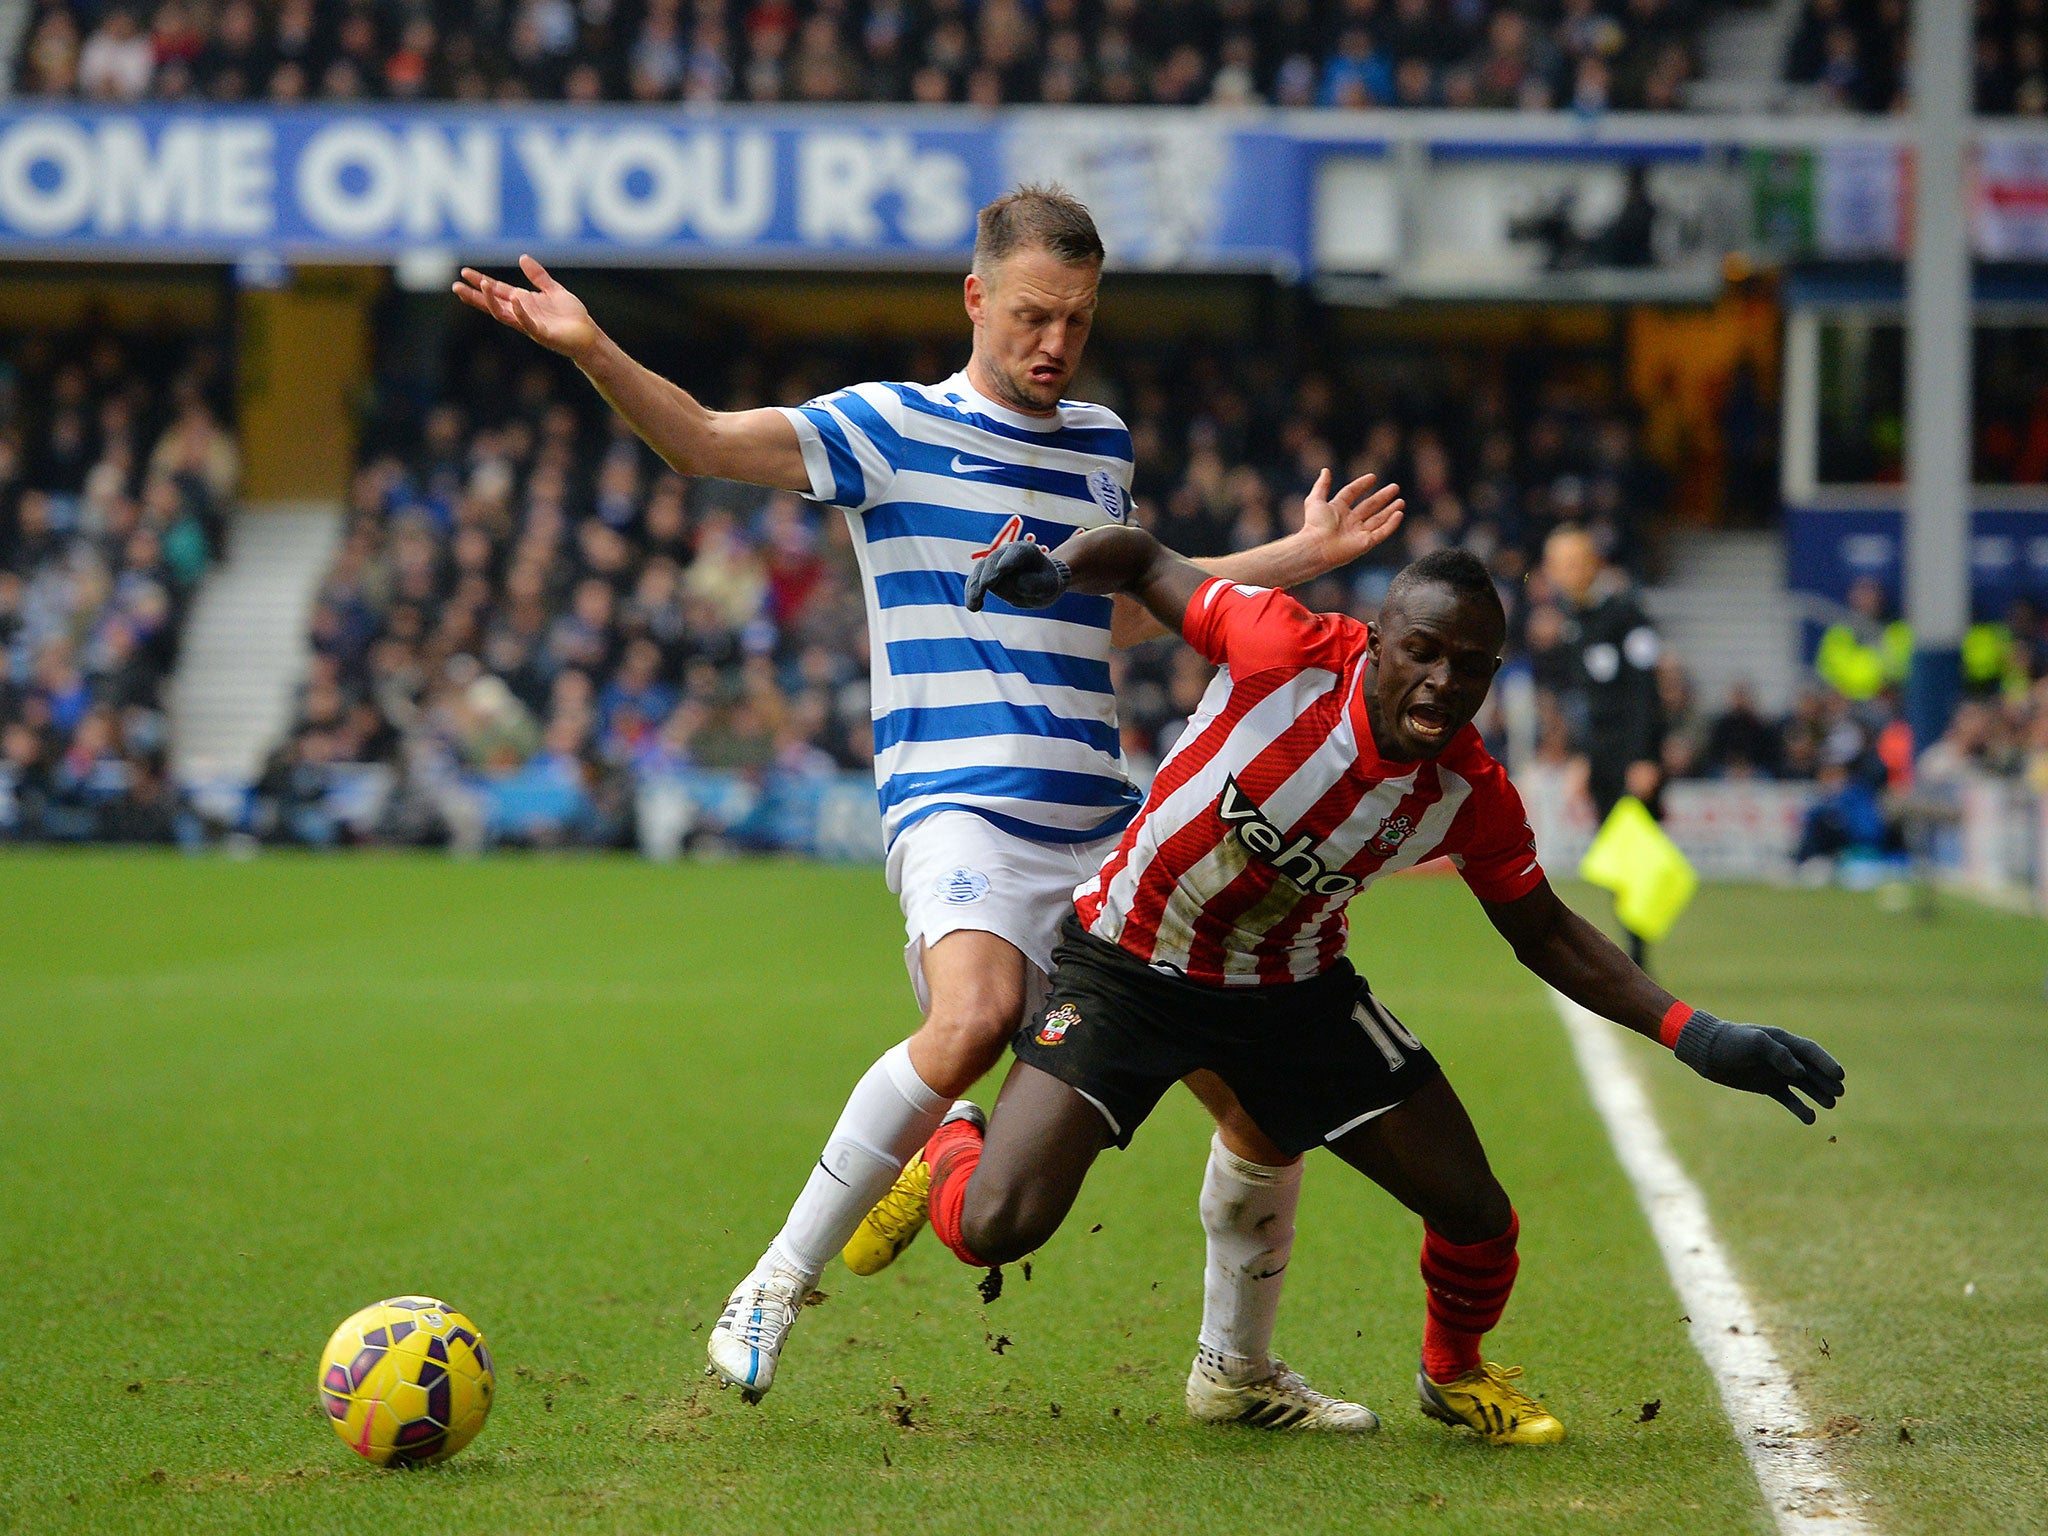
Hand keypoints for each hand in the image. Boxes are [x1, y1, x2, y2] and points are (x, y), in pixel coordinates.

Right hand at [453, 255, 600, 361]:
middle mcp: (522, 314)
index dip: (481, 282)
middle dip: (475, 296)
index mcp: (523, 302)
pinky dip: (521, 312)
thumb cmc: (571, 316)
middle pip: (493, 304)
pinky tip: (515, 299)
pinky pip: (528, 323)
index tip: (465, 273)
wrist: (588, 336)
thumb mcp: (553, 290)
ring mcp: (530, 325)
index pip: (498, 291)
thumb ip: (538, 276)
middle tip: (456, 286)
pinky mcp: (543, 334)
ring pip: (504, 314)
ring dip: (492, 301)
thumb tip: (522, 257)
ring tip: (484, 284)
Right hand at [966, 539, 1070, 611]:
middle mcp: (1007, 552)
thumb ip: (1036, 584)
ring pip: (980, 570)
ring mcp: (994, 562)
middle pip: (994, 560)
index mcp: (1027, 550)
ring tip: (974, 606)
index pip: (1017, 552)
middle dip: (989, 573)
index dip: (1008, 560)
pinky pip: (975, 580)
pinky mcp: (985, 573)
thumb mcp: (1049, 587)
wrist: (1039, 584)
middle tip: (986, 586)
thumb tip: (1017, 583)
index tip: (1001, 570)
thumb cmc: (1046, 583)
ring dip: (975, 587)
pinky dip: (971, 592)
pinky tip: (974, 607)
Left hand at [1298, 469, 1404, 567]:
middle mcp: (1349, 521)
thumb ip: (1321, 486)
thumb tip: (1326, 470)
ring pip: (1378, 520)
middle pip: (1369, 506)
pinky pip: (1382, 533)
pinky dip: (1391, 524)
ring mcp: (1358, 533)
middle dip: (1383, 497)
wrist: (1317, 547)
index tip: (1373, 477)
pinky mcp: (1365, 543)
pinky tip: (1399, 514)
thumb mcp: (1315, 500)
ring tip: (1401, 501)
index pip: (1351, 493)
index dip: (1361, 485)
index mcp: (1337, 510)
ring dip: (1390, 510)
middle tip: (1395, 487)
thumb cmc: (1315, 525)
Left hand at [1673, 1011, 1844, 1123]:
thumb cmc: (1730, 1042)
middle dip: (1827, 1081)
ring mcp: (1776, 1072)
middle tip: (1839, 1094)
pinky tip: (1810, 1119)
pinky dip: (1799, 1108)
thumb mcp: (1753, 1042)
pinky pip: (1788, 1098)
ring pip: (1804, 1085)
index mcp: (1782, 1041)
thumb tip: (1800, 1073)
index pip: (1811, 1051)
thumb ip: (1778, 1054)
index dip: (1826, 1062)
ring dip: (1818, 1094)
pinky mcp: (1766, 1086)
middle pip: (1812, 1069)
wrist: (1706, 1052)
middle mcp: (1784, 1057)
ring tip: (1830, 1105)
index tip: (1840, 1076)